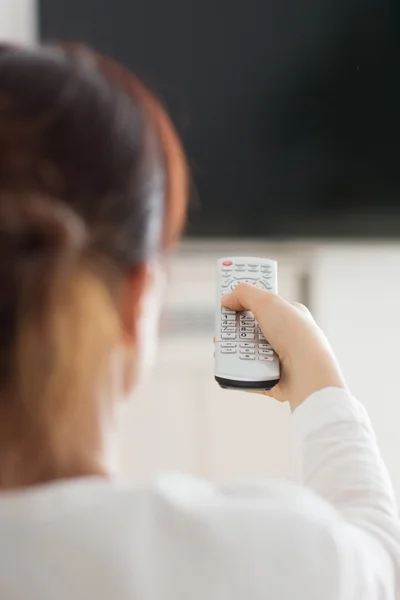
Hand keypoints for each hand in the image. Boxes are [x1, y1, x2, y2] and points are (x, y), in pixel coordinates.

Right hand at [221, 284, 345, 410]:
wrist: (306, 371)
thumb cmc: (297, 336)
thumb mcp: (268, 302)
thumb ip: (245, 293)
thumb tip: (228, 298)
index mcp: (289, 315)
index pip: (263, 304)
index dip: (245, 301)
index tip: (228, 301)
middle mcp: (284, 336)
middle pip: (250, 328)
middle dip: (233, 328)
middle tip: (222, 328)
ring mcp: (278, 358)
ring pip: (246, 350)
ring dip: (234, 348)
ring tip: (225, 348)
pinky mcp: (270, 377)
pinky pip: (247, 372)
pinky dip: (237, 369)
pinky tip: (231, 365)